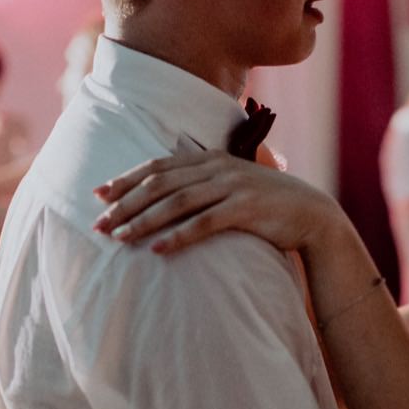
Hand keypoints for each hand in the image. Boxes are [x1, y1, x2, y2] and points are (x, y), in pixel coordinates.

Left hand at [93, 150, 342, 255]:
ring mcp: (232, 186)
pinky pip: (204, 223)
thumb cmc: (265, 204)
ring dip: (144, 220)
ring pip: (177, 202)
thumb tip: (163, 192)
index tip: (97, 194)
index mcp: (210, 158)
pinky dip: (178, 236)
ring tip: (119, 238)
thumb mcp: (230, 184)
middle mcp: (217, 167)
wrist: (310, 214)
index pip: (158, 165)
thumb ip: (200, 183)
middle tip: (99, 224)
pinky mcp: (246, 209)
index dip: (125, 178)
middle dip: (126, 204)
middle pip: (161, 183)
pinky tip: (157, 250)